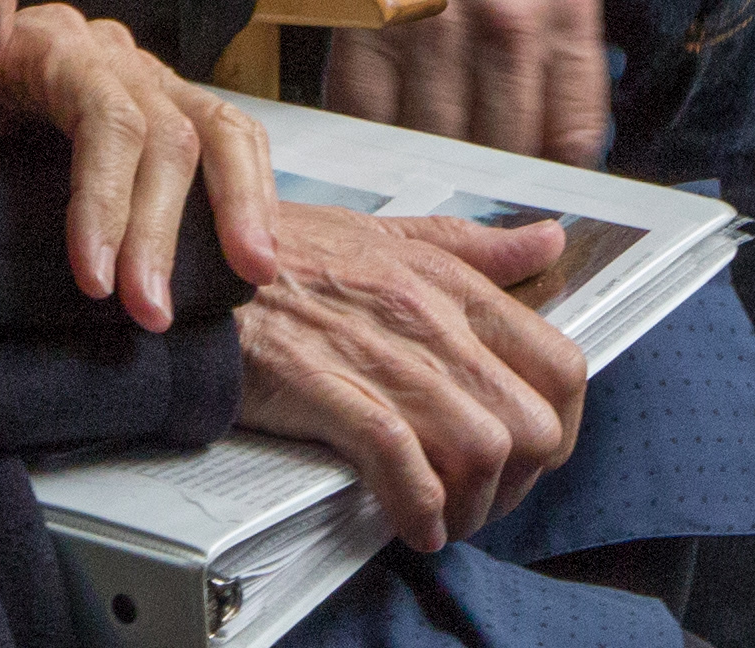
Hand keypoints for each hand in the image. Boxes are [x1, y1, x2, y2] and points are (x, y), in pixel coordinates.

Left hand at [0, 0, 277, 329]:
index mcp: (50, 43)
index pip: (107, 115)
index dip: (108, 197)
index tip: (92, 279)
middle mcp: (110, 54)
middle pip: (167, 132)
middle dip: (162, 229)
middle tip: (148, 314)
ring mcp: (144, 82)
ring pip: (219, 127)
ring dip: (238, 206)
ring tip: (252, 276)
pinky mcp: (161, 114)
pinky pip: (228, 139)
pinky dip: (252, 190)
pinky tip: (255, 250)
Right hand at [229, 203, 586, 551]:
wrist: (194, 261)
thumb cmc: (278, 252)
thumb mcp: (386, 229)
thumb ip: (474, 245)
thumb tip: (547, 243)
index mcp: (448, 278)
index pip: (560, 364)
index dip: (560, 427)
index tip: (534, 454)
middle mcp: (428, 316)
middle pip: (530, 423)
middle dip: (521, 481)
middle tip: (486, 497)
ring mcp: (380, 353)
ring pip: (480, 448)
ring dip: (471, 504)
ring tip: (447, 518)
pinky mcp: (327, 387)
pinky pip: (403, 462)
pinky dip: (418, 509)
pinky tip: (412, 524)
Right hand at [325, 0, 609, 165]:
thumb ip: (561, 59)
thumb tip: (556, 149)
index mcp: (563, 12)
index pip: (571, 137)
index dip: (554, 182)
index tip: (537, 196)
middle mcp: (505, 28)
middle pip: (505, 150)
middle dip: (494, 182)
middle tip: (477, 193)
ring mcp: (434, 32)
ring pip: (440, 145)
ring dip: (434, 171)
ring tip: (429, 177)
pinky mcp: (370, 30)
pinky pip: (371, 119)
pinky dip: (375, 143)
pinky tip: (382, 147)